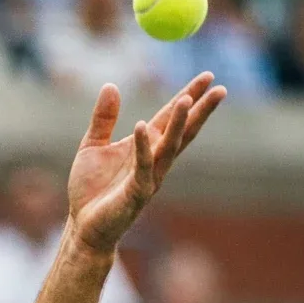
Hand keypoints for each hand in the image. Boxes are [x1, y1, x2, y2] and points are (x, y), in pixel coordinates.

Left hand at [68, 73, 225, 254]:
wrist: (83, 226)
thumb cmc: (91, 189)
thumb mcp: (93, 145)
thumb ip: (104, 118)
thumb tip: (110, 85)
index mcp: (146, 147)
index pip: (171, 118)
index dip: (188, 97)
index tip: (207, 77)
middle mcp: (154, 161)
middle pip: (182, 131)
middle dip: (200, 110)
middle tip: (220, 88)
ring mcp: (148, 178)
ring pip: (168, 147)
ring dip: (178, 124)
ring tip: (187, 100)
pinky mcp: (136, 193)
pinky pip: (142, 167)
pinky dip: (143, 146)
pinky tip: (144, 126)